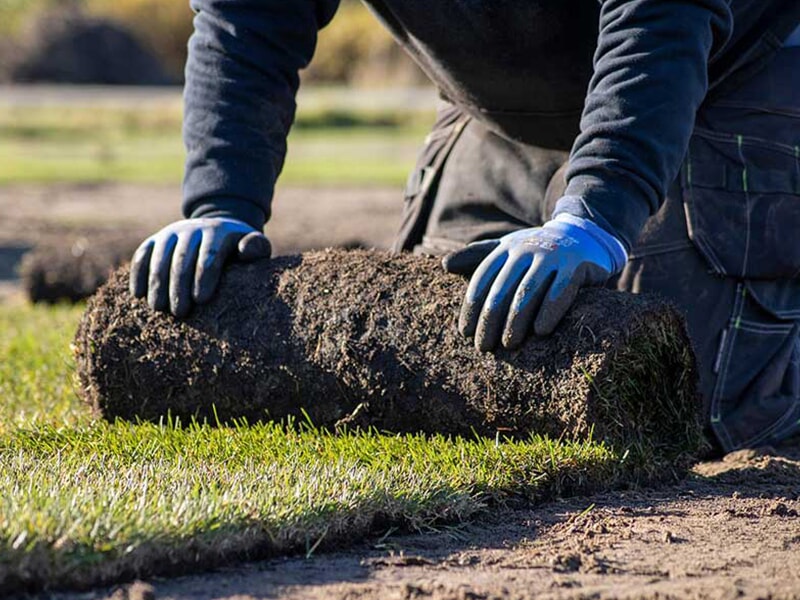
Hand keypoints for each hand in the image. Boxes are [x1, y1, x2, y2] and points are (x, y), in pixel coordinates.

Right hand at [130, 217, 270, 316]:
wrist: (218, 229)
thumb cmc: (239, 248)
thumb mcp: (255, 245)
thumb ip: (257, 247)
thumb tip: (245, 251)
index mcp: (218, 232)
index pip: (210, 254)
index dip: (205, 276)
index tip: (201, 299)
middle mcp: (192, 229)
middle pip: (182, 258)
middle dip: (179, 285)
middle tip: (179, 312)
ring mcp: (171, 233)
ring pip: (159, 256)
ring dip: (157, 282)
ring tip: (158, 308)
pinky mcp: (155, 240)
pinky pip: (142, 254)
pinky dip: (138, 273)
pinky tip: (138, 294)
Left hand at [443, 214, 626, 350]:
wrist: (583, 236)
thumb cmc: (537, 251)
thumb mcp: (507, 250)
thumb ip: (477, 257)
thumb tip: (445, 266)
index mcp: (506, 249)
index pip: (482, 279)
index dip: (471, 307)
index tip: (465, 333)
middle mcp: (526, 250)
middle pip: (502, 288)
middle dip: (490, 320)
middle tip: (484, 347)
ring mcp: (552, 257)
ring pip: (528, 291)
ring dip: (516, 320)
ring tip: (509, 345)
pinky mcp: (576, 266)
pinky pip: (561, 291)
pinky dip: (549, 311)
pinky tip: (540, 331)